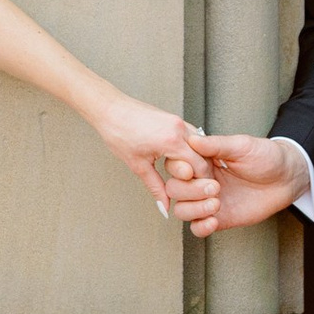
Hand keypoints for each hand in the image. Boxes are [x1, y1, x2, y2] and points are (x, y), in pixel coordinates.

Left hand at [91, 92, 216, 218]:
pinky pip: (192, 136)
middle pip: (204, 156)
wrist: (109, 110)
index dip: (201, 182)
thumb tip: (164, 204)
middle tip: (193, 187)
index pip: (200, 166)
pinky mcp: (175, 119)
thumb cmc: (118, 132)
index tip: (197, 192)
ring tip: (186, 174)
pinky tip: (181, 159)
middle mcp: (179, 128)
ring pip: (201, 145)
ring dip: (197, 160)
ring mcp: (178, 121)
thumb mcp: (138, 165)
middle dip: (202, 173)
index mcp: (172, 141)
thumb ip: (156, 187)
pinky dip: (191, 149)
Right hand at [181, 134, 310, 236]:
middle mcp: (201, 180)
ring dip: (194, 209)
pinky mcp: (220, 218)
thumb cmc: (266, 156)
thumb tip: (193, 140)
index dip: (178, 169)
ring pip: (182, 210)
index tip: (192, 170)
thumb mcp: (242, 146)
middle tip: (215, 187)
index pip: (175, 165)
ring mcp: (208, 201)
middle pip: (175, 189)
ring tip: (217, 203)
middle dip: (190, 190)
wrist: (287, 178)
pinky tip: (214, 220)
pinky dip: (201, 227)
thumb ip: (216, 145)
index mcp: (203, 160)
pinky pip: (198, 228)